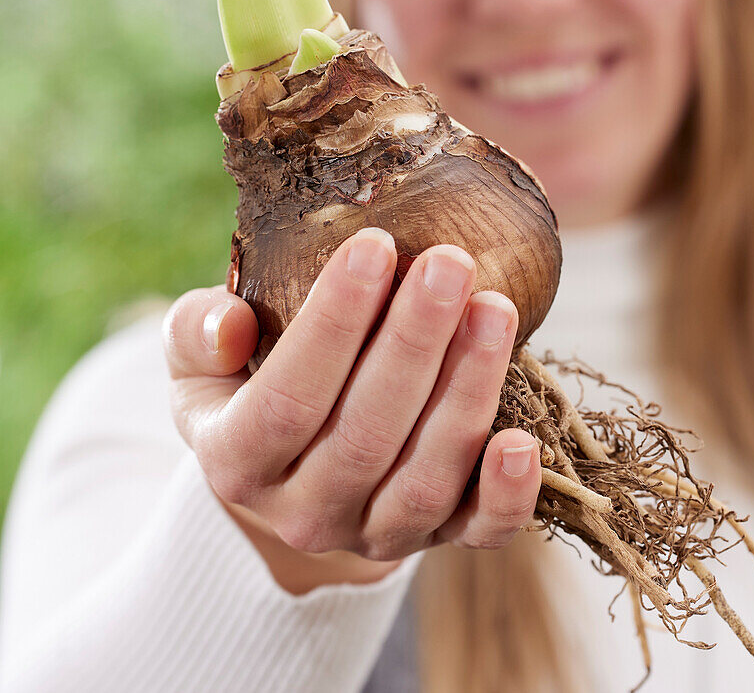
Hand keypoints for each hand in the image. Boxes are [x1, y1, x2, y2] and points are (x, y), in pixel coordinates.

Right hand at [163, 229, 540, 586]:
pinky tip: (525, 439)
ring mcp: (373, 532)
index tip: (373, 245)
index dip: (332, 323)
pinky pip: (478, 533)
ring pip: (425, 476)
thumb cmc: (247, 383)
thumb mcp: (199, 356)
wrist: (291, 464)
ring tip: (495, 309)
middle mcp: (303, 512)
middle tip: (450, 262)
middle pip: (364, 433)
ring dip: (466, 391)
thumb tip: (230, 323)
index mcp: (237, 461)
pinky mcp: (437, 539)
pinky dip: (507, 495)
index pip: (287, 398)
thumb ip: (197, 332)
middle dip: (414, 341)